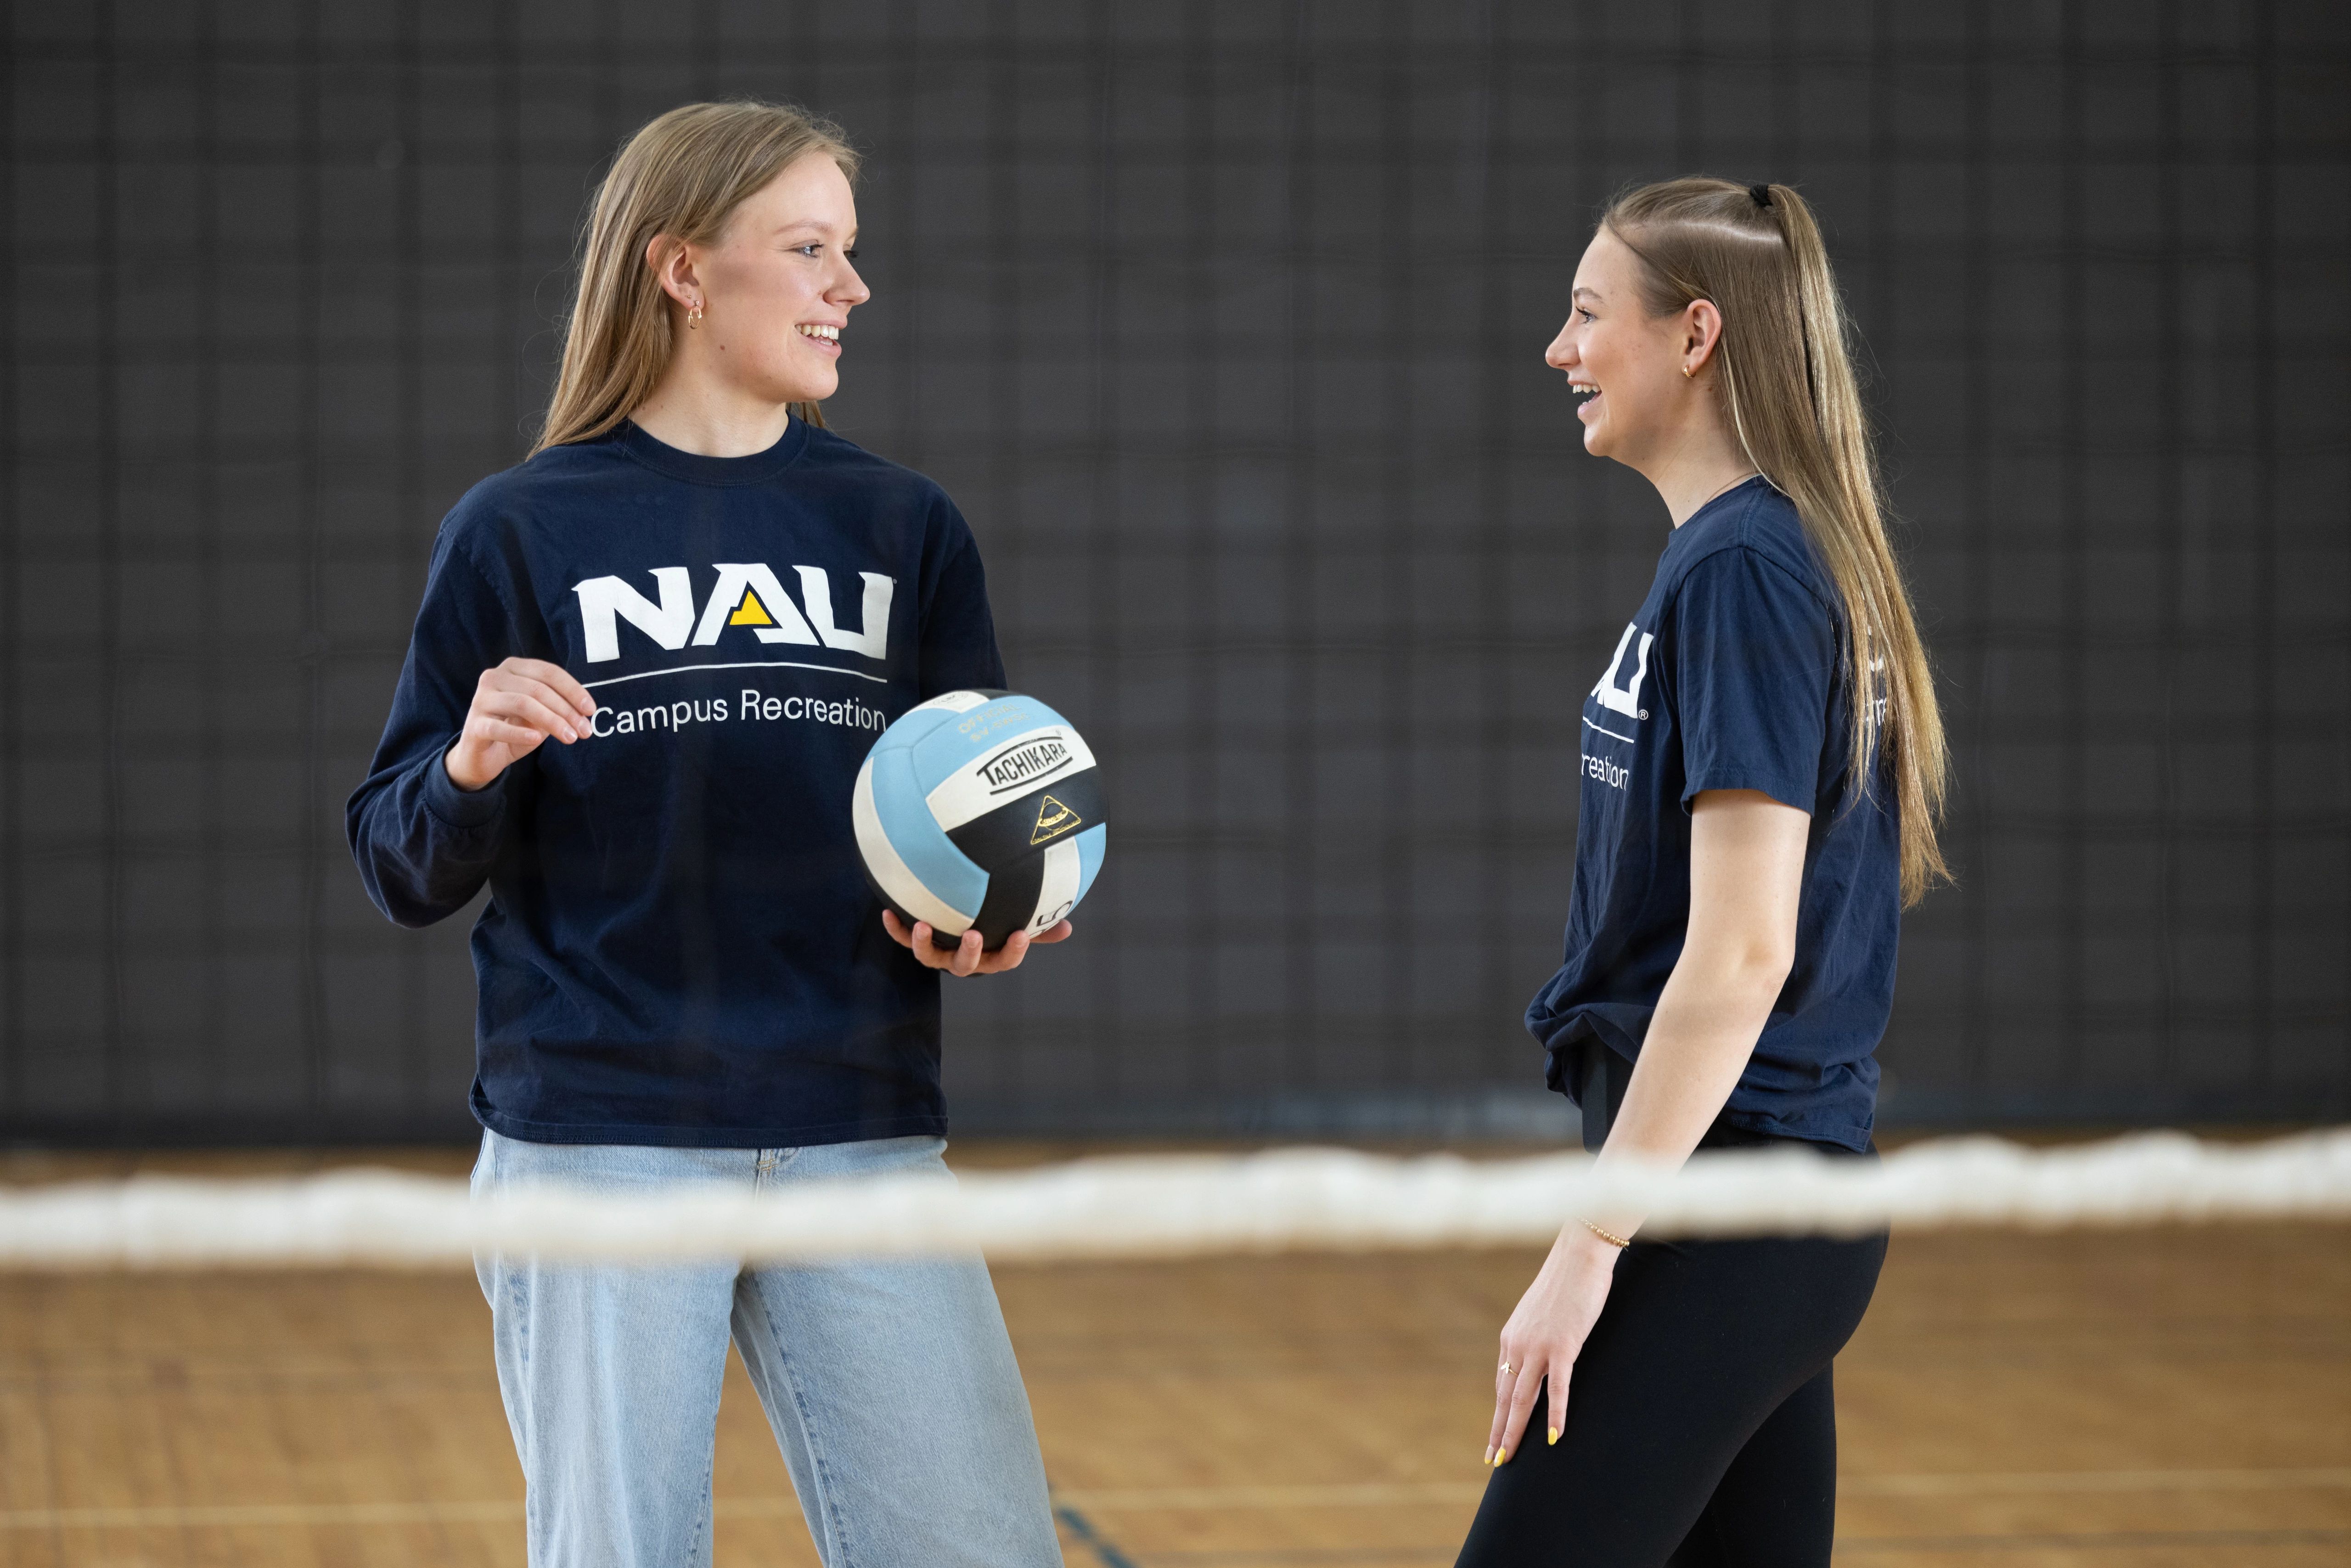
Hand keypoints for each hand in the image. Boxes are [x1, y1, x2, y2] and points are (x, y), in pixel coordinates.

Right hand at [445, 658, 598, 791]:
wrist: (482, 756)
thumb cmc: (515, 729)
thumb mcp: (541, 715)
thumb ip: (558, 707)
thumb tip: (584, 711)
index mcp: (513, 668)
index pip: (549, 673)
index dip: (573, 690)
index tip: (591, 710)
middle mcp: (494, 677)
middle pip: (538, 689)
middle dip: (566, 710)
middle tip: (585, 731)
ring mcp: (481, 700)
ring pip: (523, 704)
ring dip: (551, 721)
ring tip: (570, 738)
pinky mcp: (474, 725)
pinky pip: (499, 727)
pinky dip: (520, 733)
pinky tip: (536, 739)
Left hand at [881, 909, 1071, 976]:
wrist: (953, 920)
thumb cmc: (992, 922)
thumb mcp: (1014, 923)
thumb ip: (1038, 925)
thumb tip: (1068, 928)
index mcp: (989, 956)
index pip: (1005, 959)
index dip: (1014, 950)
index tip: (1023, 933)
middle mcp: (962, 960)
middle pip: (966, 965)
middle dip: (970, 952)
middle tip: (974, 935)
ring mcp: (938, 953)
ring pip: (930, 957)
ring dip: (923, 944)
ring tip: (922, 926)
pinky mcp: (916, 942)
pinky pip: (903, 939)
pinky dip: (896, 929)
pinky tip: (887, 912)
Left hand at [1486, 1224, 1621, 1465]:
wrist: (1578, 1254)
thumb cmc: (1564, 1282)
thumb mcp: (1540, 1315)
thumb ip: (1535, 1338)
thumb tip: (1537, 1358)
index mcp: (1511, 1338)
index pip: (1502, 1384)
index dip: (1499, 1413)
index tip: (1495, 1437)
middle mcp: (1518, 1345)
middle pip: (1506, 1397)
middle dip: (1499, 1431)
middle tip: (1493, 1460)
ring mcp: (1539, 1346)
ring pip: (1523, 1398)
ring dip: (1515, 1431)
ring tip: (1509, 1458)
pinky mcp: (1563, 1345)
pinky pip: (1558, 1387)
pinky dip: (1556, 1413)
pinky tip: (1553, 1436)